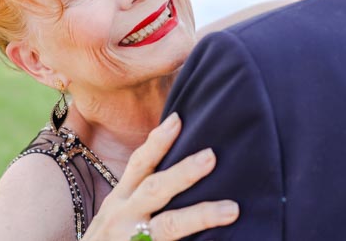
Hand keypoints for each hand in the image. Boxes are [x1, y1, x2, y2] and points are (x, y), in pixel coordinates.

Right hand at [82, 113, 238, 240]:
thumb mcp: (115, 216)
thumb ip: (138, 197)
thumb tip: (177, 172)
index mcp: (120, 200)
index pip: (139, 165)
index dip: (157, 142)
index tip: (177, 120)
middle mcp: (123, 217)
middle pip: (154, 189)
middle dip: (183, 173)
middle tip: (211, 156)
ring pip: (168, 225)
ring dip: (200, 215)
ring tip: (231, 209)